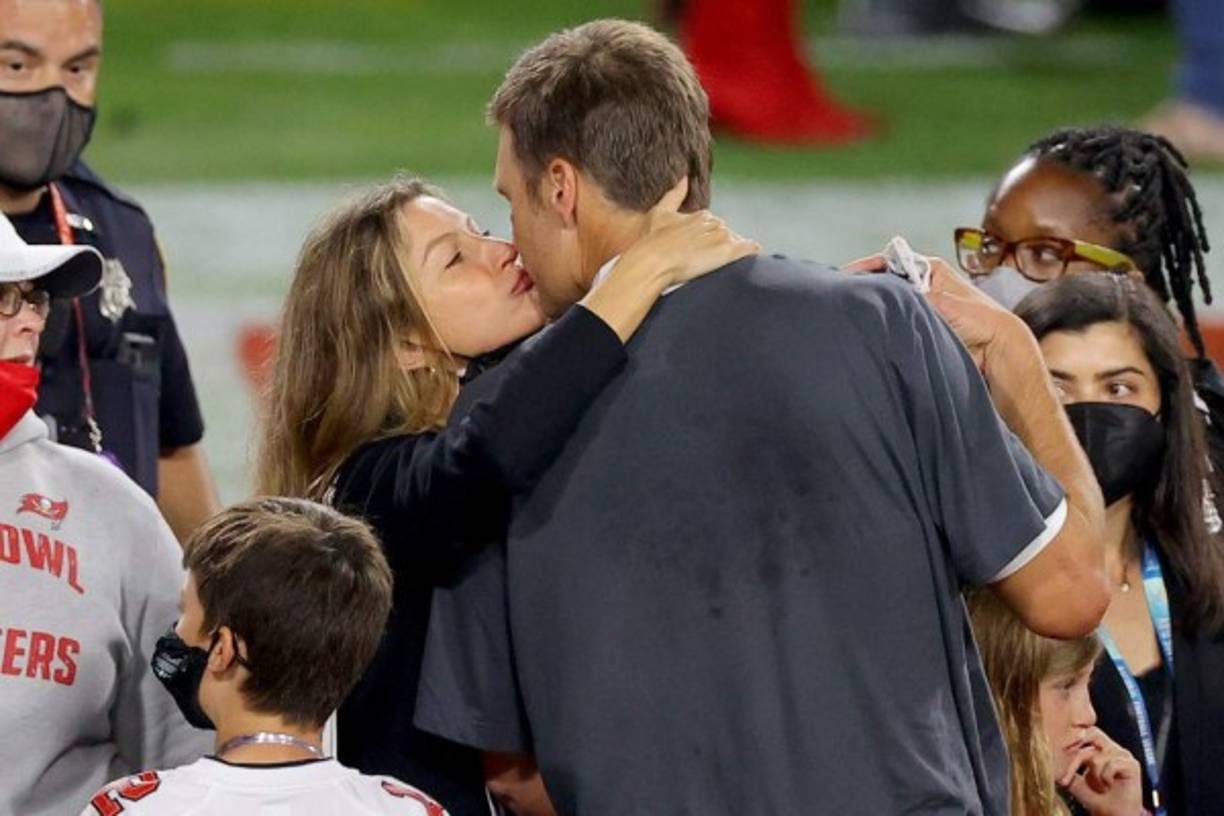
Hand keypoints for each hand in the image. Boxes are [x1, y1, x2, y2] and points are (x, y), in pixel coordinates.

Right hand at [619, 176, 758, 286]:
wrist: (654, 260)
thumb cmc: (653, 240)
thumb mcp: (659, 213)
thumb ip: (674, 195)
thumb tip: (684, 177)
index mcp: (701, 215)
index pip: (712, 225)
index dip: (707, 237)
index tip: (699, 248)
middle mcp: (714, 223)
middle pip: (724, 233)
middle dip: (718, 244)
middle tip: (706, 258)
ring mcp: (722, 236)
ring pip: (736, 241)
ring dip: (731, 251)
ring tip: (720, 265)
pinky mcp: (728, 251)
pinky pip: (749, 249)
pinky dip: (752, 252)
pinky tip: (753, 257)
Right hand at [842, 250, 1025, 372]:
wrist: (997, 349)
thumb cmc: (979, 320)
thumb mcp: (942, 302)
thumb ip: (912, 297)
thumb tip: (883, 297)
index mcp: (930, 269)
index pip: (890, 261)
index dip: (866, 267)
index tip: (846, 275)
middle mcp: (924, 285)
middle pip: (886, 281)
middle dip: (867, 288)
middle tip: (844, 295)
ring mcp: (921, 306)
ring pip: (890, 303)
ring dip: (875, 309)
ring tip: (853, 312)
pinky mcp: (920, 326)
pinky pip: (896, 322)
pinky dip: (884, 325)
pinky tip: (870, 329)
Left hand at [1058, 728, 1144, 815]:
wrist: (1111, 814)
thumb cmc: (1094, 797)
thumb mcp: (1073, 779)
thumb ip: (1064, 765)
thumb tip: (1046, 756)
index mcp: (1097, 747)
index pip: (1082, 731)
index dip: (1070, 740)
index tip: (1058, 756)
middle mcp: (1110, 747)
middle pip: (1091, 734)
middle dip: (1078, 756)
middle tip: (1072, 771)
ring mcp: (1122, 754)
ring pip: (1097, 757)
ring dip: (1093, 776)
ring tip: (1099, 787)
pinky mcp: (1131, 764)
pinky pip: (1111, 765)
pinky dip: (1104, 778)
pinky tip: (1108, 786)